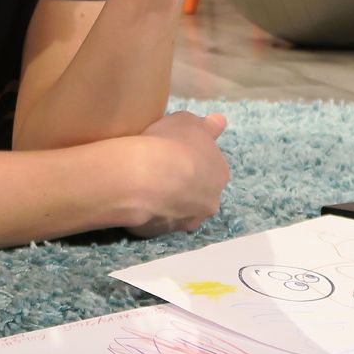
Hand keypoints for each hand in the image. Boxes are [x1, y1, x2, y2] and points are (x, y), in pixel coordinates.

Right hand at [125, 110, 229, 237]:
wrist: (145, 175)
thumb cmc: (171, 143)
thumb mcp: (187, 120)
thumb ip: (204, 125)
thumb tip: (218, 123)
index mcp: (220, 173)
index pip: (211, 167)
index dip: (195, 159)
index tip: (177, 153)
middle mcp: (210, 201)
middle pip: (198, 192)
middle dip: (184, 184)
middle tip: (160, 170)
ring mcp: (186, 221)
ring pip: (178, 210)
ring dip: (168, 200)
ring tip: (144, 186)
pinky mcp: (161, 233)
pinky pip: (155, 220)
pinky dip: (148, 211)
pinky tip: (134, 198)